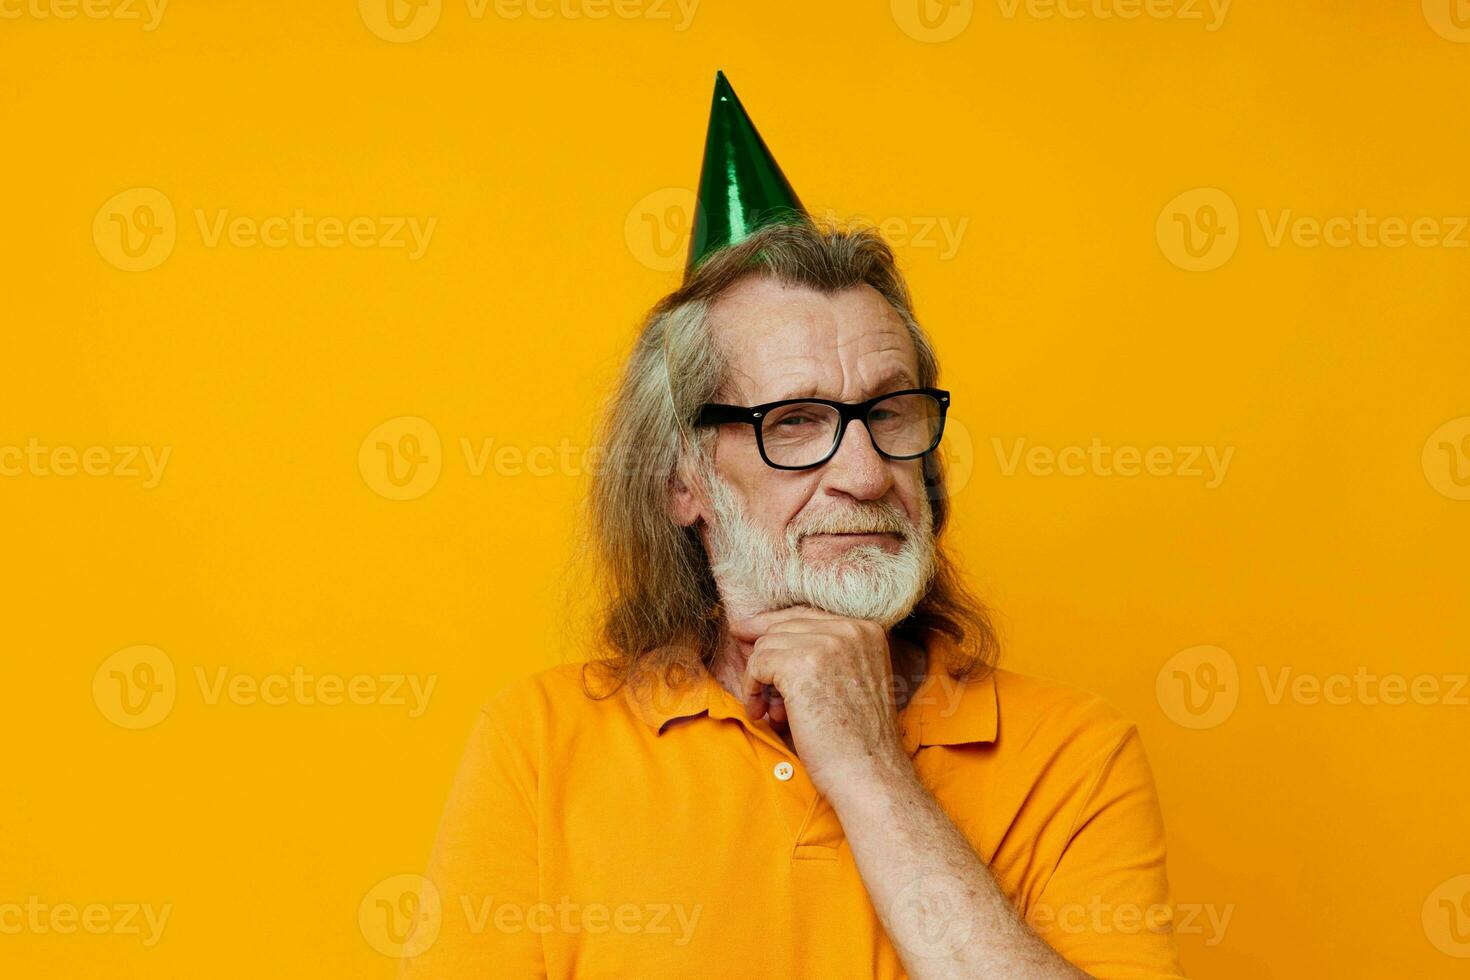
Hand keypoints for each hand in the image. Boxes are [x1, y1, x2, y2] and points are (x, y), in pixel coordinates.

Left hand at [727, 605, 910, 798]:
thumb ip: (820, 654)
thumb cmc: (855, 739)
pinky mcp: (800, 664)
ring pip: (766, 646)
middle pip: (782, 626)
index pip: (806, 615)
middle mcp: (849, 629)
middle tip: (758, 690)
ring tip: (772, 712)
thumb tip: (760, 634)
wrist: (868, 773)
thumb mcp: (849, 681)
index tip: (745, 635)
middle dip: (763, 657)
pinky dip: (752, 689)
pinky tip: (763, 713)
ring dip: (760, 680)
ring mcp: (826, 644)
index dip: (772, 626)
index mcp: (866, 630)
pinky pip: (757, 664)